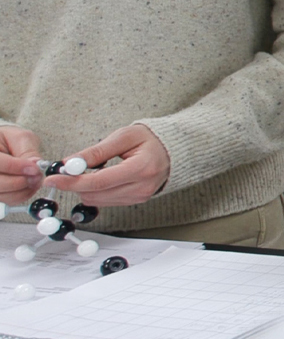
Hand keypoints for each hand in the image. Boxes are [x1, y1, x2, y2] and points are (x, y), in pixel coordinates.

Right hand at [0, 126, 42, 204]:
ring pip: (2, 194)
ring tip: (35, 179)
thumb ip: (27, 150)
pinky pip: (7, 200)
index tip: (34, 168)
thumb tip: (36, 164)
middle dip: (21, 181)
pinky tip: (29, 186)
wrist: (3, 147)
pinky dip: (21, 195)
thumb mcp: (20, 138)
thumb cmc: (9, 141)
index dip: (16, 167)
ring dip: (22, 190)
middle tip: (37, 176)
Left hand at [46, 124, 169, 207]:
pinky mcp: (137, 201)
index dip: (72, 182)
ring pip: (98, 200)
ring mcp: (140, 197)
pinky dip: (96, 191)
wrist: (175, 150)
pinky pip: (106, 201)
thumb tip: (68, 163)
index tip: (53, 179)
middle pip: (95, 194)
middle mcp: (142, 187)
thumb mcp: (123, 137)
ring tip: (90, 171)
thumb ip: (96, 152)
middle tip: (65, 172)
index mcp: (141, 168)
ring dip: (85, 188)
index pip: (99, 182)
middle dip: (75, 184)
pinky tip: (101, 177)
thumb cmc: (151, 139)